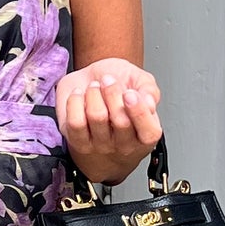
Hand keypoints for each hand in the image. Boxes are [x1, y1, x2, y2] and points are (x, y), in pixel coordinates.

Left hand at [57, 57, 162, 183]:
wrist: (90, 84)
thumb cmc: (119, 86)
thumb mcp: (140, 81)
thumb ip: (149, 90)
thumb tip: (149, 103)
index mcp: (145, 134)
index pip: (149, 133)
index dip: (139, 111)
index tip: (129, 93)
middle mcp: (124, 144)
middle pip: (121, 122)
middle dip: (112, 92)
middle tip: (107, 79)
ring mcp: (100, 146)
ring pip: (97, 117)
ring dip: (94, 93)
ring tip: (94, 87)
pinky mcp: (77, 141)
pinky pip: (75, 122)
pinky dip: (75, 101)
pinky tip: (79, 95)